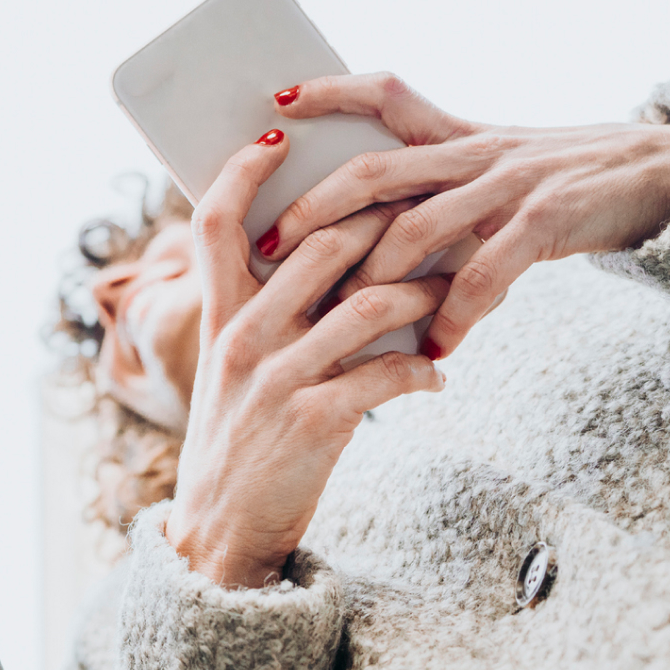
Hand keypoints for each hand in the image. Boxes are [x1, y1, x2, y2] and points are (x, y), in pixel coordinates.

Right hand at [167, 132, 450, 588]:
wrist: (222, 532)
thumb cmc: (241, 442)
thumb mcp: (233, 370)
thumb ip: (266, 314)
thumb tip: (326, 259)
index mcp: (218, 317)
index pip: (216, 223)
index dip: (243, 173)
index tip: (279, 137)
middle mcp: (242, 338)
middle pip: (316, 245)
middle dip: (383, 221)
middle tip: (429, 210)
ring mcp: (276, 378)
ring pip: (367, 303)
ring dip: (424, 293)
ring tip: (453, 293)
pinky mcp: (313, 421)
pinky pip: (387, 375)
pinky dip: (422, 372)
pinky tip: (436, 378)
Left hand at [268, 75, 669, 357]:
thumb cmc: (576, 183)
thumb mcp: (506, 167)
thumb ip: (447, 187)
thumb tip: (373, 223)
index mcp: (462, 134)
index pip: (385, 93)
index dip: (330, 90)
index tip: (276, 101)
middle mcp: (476, 150)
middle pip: (373, 170)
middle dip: (312, 209)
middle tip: (268, 247)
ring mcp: (510, 183)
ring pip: (416, 226)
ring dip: (371, 279)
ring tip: (340, 317)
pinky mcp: (546, 220)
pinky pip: (484, 274)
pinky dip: (453, 317)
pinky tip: (435, 351)